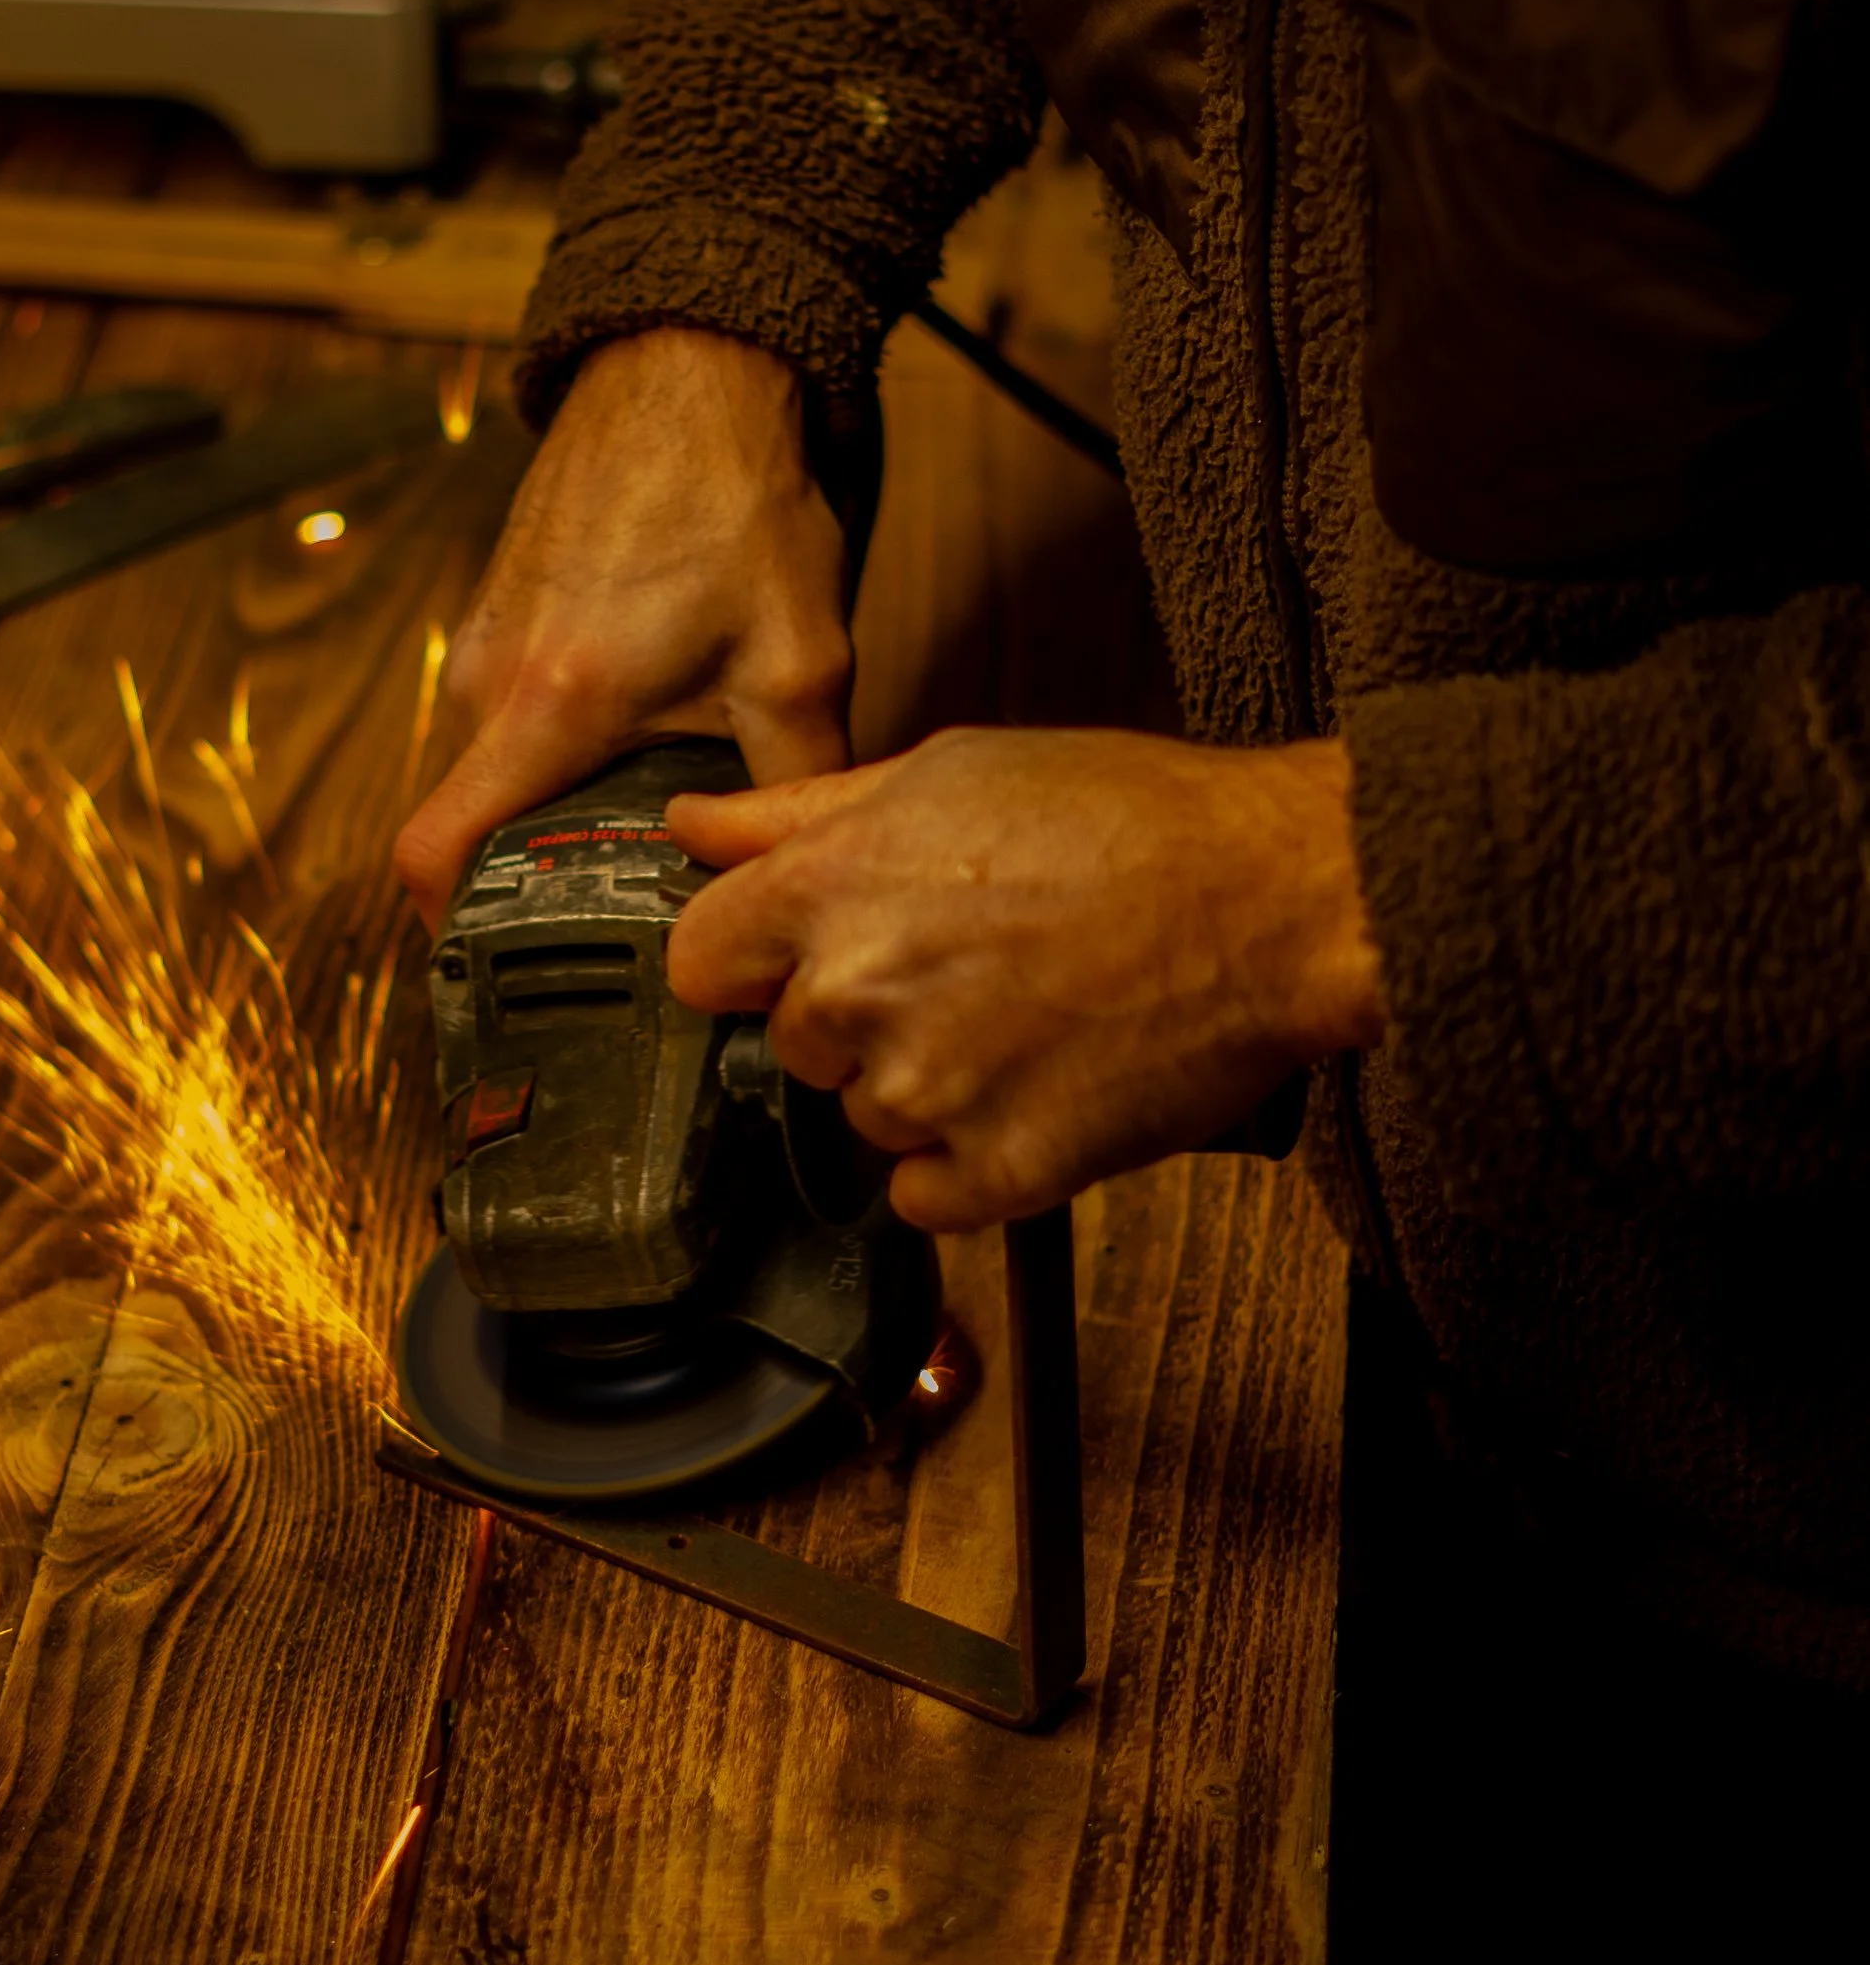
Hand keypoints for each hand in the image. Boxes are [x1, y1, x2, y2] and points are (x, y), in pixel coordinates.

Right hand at [395, 331, 851, 929]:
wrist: (689, 364)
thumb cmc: (733, 495)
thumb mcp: (798, 659)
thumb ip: (799, 778)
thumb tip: (813, 870)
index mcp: (550, 706)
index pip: (435, 853)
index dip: (453, 928)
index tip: (506, 966)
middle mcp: (494, 677)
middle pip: (482, 820)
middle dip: (549, 865)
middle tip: (637, 889)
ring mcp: (489, 633)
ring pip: (506, 759)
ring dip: (568, 787)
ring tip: (659, 788)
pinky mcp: (505, 600)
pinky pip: (520, 699)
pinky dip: (571, 727)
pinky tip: (653, 706)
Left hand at [664, 724, 1385, 1227]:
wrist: (1271, 899)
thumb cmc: (1129, 818)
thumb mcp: (946, 768)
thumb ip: (796, 813)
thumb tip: (692, 827)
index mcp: (829, 886)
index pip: (699, 964)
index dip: (750, 957)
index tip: (800, 953)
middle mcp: (857, 994)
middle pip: (790, 1044)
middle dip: (854, 1015)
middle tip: (961, 964)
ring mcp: (926, 1092)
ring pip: (864, 1118)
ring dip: (921, 1085)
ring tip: (1020, 1014)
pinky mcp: (999, 1170)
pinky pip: (925, 1195)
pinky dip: (968, 1160)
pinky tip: (1031, 1088)